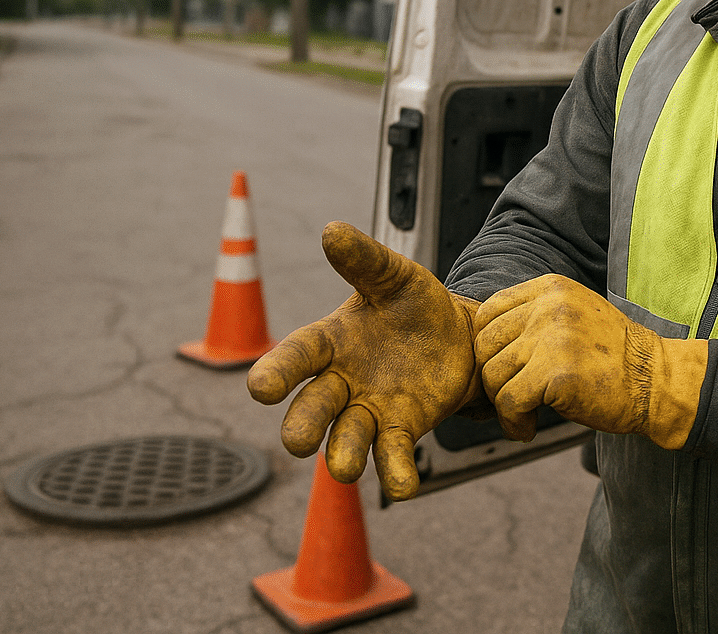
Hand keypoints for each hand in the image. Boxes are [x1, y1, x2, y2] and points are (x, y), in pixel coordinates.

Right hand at [247, 221, 481, 499]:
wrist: (458, 335)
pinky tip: (404, 487)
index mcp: (330, 340)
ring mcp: (368, 409)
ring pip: (346, 439)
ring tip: (346, 470)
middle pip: (313, 407)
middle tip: (299, 442)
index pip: (296, 355)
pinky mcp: (400, 429)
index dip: (277, 371)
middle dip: (304, 425)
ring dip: (343, 456)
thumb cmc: (414, 304)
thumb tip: (331, 229)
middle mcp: (340, 381)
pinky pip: (391, 455)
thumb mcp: (395, 276)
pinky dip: (394, 474)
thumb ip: (363, 259)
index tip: (259, 389)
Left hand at [474, 275, 708, 449]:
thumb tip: (483, 341)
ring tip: (524, 416)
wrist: (656, 381)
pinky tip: (528, 429)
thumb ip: (535, 316)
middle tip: (513, 398)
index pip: (488, 312)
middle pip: (484, 345)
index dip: (488, 348)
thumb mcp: (575, 315)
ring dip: (502, 404)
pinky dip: (513, 423)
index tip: (505, 371)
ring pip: (492, 375)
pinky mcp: (556, 373)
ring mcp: (552, 337)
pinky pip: (509, 402)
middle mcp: (549, 306)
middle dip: (492, 378)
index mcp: (551, 288)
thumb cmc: (613, 358)